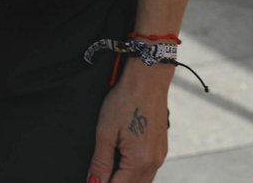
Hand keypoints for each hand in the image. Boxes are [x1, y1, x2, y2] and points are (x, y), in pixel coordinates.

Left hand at [89, 60, 171, 181]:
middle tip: (97, 176)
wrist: (148, 80)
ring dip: (124, 180)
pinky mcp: (161, 149)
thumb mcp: (105, 131)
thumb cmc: (125, 101)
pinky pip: (148, 171)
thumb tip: (94, 182)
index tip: (91, 181)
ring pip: (142, 181)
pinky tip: (121, 164)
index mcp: (140, 161)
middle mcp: (154, 163)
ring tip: (107, 171)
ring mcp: (160, 156)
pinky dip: (134, 173)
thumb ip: (100, 161)